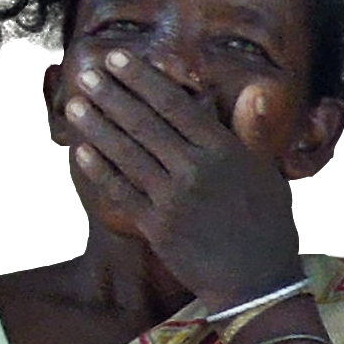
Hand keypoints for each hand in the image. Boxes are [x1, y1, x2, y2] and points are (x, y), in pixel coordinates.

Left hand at [63, 51, 308, 310]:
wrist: (260, 285)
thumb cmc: (267, 225)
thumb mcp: (267, 174)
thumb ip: (251, 131)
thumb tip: (253, 91)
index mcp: (225, 152)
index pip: (175, 105)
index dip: (142, 79)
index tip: (118, 59)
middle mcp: (198, 170)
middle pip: (144, 123)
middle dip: (111, 95)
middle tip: (87, 73)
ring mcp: (175, 199)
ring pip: (126, 153)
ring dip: (97, 126)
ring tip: (75, 104)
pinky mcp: (157, 227)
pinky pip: (120, 191)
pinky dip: (99, 170)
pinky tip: (81, 150)